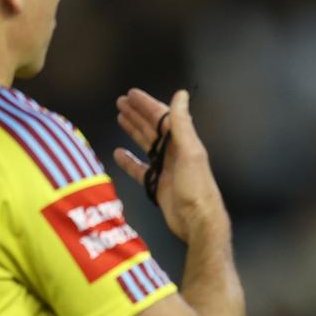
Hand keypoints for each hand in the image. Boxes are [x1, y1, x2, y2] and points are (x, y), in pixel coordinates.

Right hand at [114, 89, 228, 242]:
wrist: (197, 221)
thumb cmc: (195, 186)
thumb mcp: (190, 151)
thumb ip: (182, 123)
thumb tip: (181, 94)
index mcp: (182, 142)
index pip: (162, 117)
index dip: (147, 104)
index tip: (131, 94)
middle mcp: (174, 152)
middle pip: (152, 128)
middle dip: (138, 114)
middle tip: (120, 102)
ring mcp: (165, 168)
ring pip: (146, 144)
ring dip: (134, 131)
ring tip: (120, 118)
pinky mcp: (157, 185)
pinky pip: (140, 169)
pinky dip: (129, 161)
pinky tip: (118, 154)